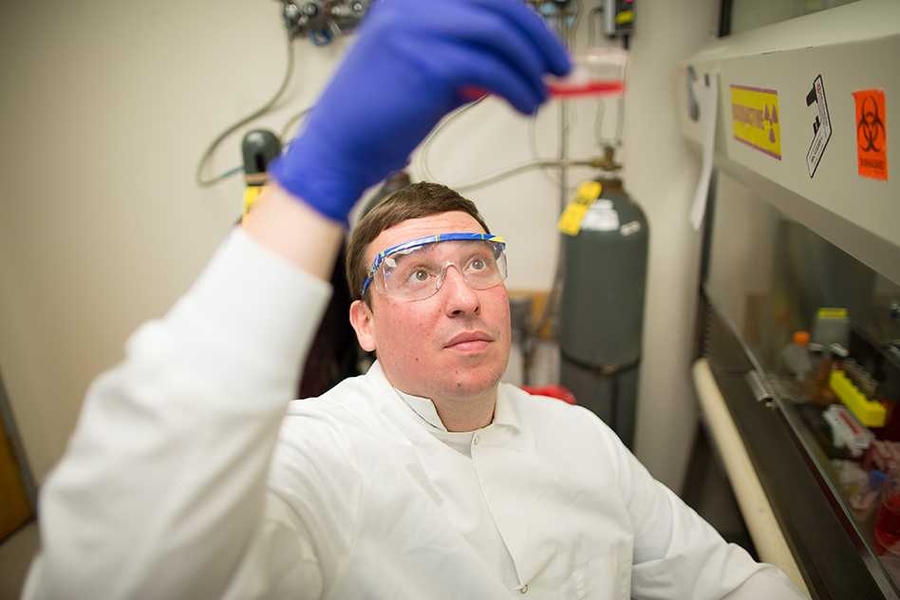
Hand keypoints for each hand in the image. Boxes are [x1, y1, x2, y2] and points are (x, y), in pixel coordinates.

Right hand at [269, 0, 570, 223]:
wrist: (340, 147)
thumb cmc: (380, 113)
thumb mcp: (427, 71)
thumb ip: (469, 58)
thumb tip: (525, 62)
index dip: (525, 19)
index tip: (548, 46)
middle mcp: (413, 3)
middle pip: (500, 5)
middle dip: (540, 38)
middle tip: (562, 69)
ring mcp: (419, 29)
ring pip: (500, 36)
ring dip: (531, 70)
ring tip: (540, 97)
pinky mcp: (428, 64)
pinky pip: (492, 71)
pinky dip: (518, 89)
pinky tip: (525, 106)